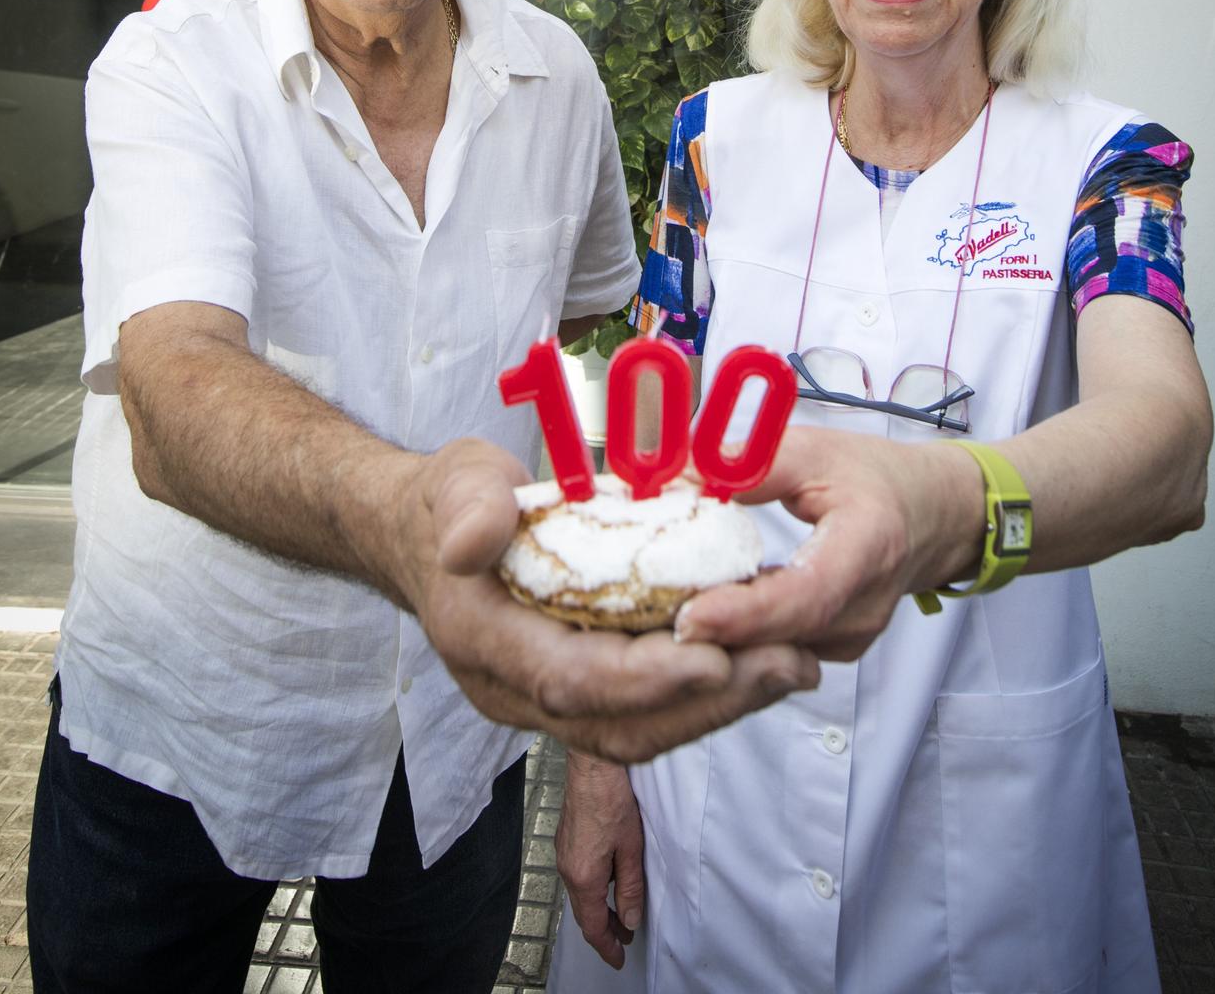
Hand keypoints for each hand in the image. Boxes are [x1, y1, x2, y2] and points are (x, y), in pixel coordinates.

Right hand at [413, 440, 820, 761]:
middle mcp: (515, 689)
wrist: (424, 537)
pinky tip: (757, 661)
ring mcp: (546, 699)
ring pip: (639, 729)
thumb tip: (474, 540)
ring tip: (791, 666)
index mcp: (484, 640)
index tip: (716, 658)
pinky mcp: (578, 690)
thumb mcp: (454, 485)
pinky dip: (702, 693)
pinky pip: (644, 711)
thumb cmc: (448, 504)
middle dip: (707, 703)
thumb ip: (468, 509)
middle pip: (618, 723)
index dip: (645, 677)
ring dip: (719, 706)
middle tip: (786, 664)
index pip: (571, 678)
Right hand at [557, 753, 643, 968]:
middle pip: (583, 913)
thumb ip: (630, 887)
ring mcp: (563, 853)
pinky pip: (576, 876)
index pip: (592, 925)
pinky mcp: (565, 839)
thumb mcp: (630, 848)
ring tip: (619, 916)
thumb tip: (629, 919)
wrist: (591, 765)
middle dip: (603, 931)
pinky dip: (591, 889)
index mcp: (583, 876)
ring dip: (597, 910)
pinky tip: (607, 883)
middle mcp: (567, 869)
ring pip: (579, 894)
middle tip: (622, 942)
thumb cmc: (611, 799)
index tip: (619, 958)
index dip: (606, 946)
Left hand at [675, 427, 981, 662]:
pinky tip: (702, 606)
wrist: (929, 513)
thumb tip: (675, 476)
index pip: (807, 595)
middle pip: (781, 634)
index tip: (690, 616)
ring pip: (775, 650)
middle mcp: (865, 605)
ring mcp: (852, 636)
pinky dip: (740, 632)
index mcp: (868, 545)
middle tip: (644, 612)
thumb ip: (747, 464)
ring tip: (661, 605)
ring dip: (722, 633)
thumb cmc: (872, 476)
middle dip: (713, 628)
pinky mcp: (834, 648)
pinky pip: (778, 648)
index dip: (747, 614)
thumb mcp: (812, 451)